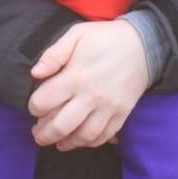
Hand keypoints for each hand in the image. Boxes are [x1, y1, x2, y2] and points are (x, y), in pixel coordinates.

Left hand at [27, 20, 147, 150]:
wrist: (143, 44)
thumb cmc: (105, 38)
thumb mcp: (76, 34)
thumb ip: (53, 53)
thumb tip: (35, 73)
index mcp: (76, 76)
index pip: (44, 102)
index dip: (33, 107)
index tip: (35, 107)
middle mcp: (91, 96)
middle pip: (61, 126)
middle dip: (44, 135)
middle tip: (37, 134)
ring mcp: (109, 107)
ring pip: (83, 136)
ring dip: (66, 143)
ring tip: (57, 142)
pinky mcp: (122, 113)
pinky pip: (104, 136)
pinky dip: (90, 143)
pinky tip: (80, 140)